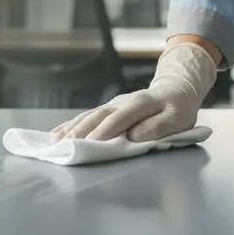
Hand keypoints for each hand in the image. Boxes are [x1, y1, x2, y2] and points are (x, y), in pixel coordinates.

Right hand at [51, 43, 216, 142]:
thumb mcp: (179, 118)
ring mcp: (113, 104)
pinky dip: (70, 125)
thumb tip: (135, 137)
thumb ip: (158, 127)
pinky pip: (86, 116)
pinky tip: (56, 133)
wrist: (176, 88)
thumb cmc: (179, 108)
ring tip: (55, 142)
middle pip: (98, 116)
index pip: (120, 118)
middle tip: (65, 146)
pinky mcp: (108, 108)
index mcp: (142, 103)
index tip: (91, 144)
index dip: (106, 131)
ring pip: (89, 115)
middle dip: (81, 131)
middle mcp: (123, 102)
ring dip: (71, 129)